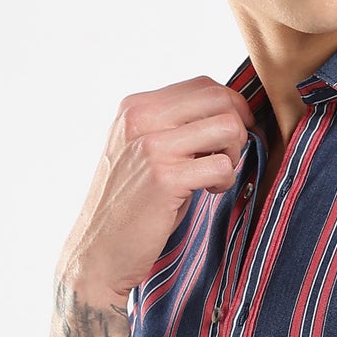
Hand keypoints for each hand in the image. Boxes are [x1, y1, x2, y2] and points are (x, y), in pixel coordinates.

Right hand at [57, 76, 256, 301]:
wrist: (98, 251)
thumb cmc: (131, 205)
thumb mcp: (145, 152)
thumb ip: (175, 126)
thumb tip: (229, 112)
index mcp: (136, 107)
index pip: (203, 85)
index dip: (230, 108)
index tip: (229, 137)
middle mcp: (141, 118)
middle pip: (220, 98)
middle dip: (239, 128)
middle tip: (226, 157)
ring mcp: (153, 146)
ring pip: (228, 126)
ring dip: (234, 153)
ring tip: (215, 175)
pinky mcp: (166, 178)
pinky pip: (223, 165)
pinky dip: (225, 181)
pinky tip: (208, 193)